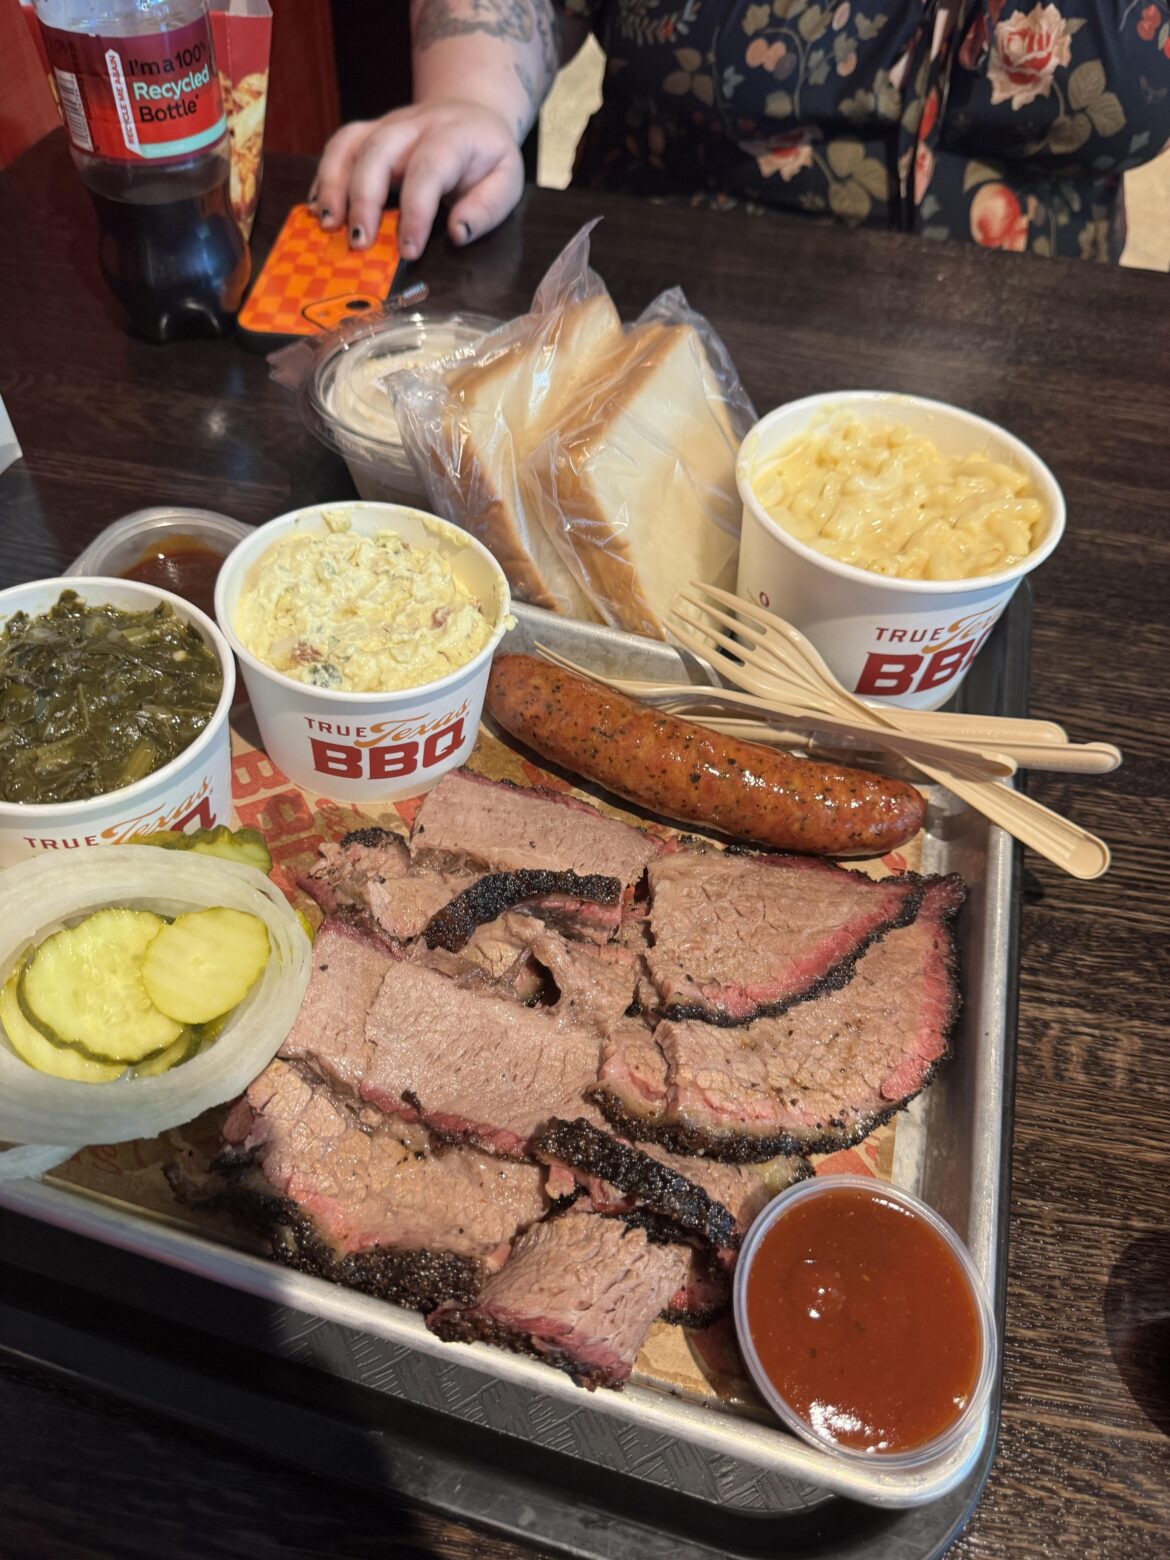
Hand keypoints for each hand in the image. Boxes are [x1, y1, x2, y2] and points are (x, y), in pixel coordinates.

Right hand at [311, 99, 524, 256]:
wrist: (471, 111)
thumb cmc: (487, 156)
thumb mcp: (507, 180)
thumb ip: (487, 207)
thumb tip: (457, 233)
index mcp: (454, 136)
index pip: (428, 168)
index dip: (416, 211)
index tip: (409, 250)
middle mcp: (414, 124)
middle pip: (378, 151)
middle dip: (364, 198)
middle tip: (358, 242)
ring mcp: (386, 125)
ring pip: (350, 143)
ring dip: (333, 184)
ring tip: (327, 224)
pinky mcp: (369, 131)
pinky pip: (338, 146)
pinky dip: (324, 176)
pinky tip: (317, 207)